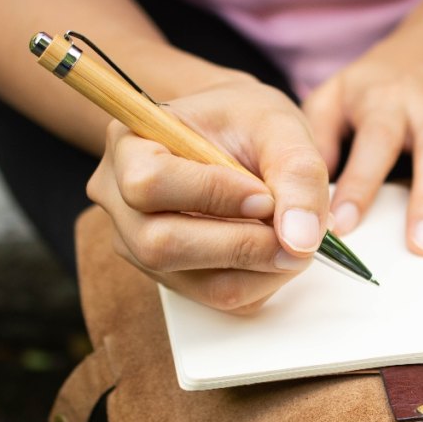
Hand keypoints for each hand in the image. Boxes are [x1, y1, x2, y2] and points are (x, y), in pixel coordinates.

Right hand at [87, 75, 329, 313]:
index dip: (212, 195)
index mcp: (130, 144)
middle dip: (241, 245)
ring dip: (260, 267)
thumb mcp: (279, 127)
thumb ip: (297, 173)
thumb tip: (301, 241)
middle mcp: (121, 201)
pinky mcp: (174, 277)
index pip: (150, 183)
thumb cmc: (248, 123)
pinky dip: (262, 280)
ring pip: (196, 284)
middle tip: (296, 231)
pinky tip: (276, 248)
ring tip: (292, 235)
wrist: (237, 138)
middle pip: (161, 246)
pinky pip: (219, 298)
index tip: (266, 195)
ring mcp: (141, 246)